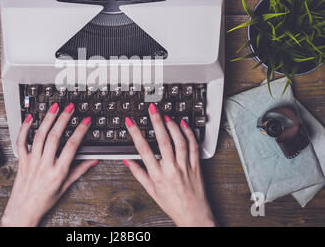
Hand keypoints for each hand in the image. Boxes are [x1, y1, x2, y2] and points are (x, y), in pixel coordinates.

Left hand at [1, 103, 97, 226]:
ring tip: (54, 107)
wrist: (23, 211)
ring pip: (39, 135)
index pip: (72, 146)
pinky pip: (21, 142)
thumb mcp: (65, 186)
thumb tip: (93, 160)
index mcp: (58, 172)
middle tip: (70, 107)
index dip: (80, 131)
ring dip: (48, 119)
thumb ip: (80, 170)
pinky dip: (24, 129)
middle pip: (55, 136)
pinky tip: (30, 119)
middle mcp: (44, 164)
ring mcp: (32, 161)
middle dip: (64, 119)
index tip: (86, 121)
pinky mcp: (22, 161)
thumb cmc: (44, 201)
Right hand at [123, 103, 215, 226]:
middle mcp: (172, 169)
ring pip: (180, 141)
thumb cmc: (172, 204)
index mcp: (158, 175)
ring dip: (172, 125)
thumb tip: (127, 161)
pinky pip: (194, 146)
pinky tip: (183, 124)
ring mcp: (185, 167)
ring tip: (166, 115)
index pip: (144, 150)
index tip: (130, 122)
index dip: (136, 133)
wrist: (193, 216)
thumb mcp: (151, 191)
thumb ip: (139, 173)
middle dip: (156, 122)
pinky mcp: (196, 166)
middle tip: (152, 109)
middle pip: (163, 141)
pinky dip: (189, 133)